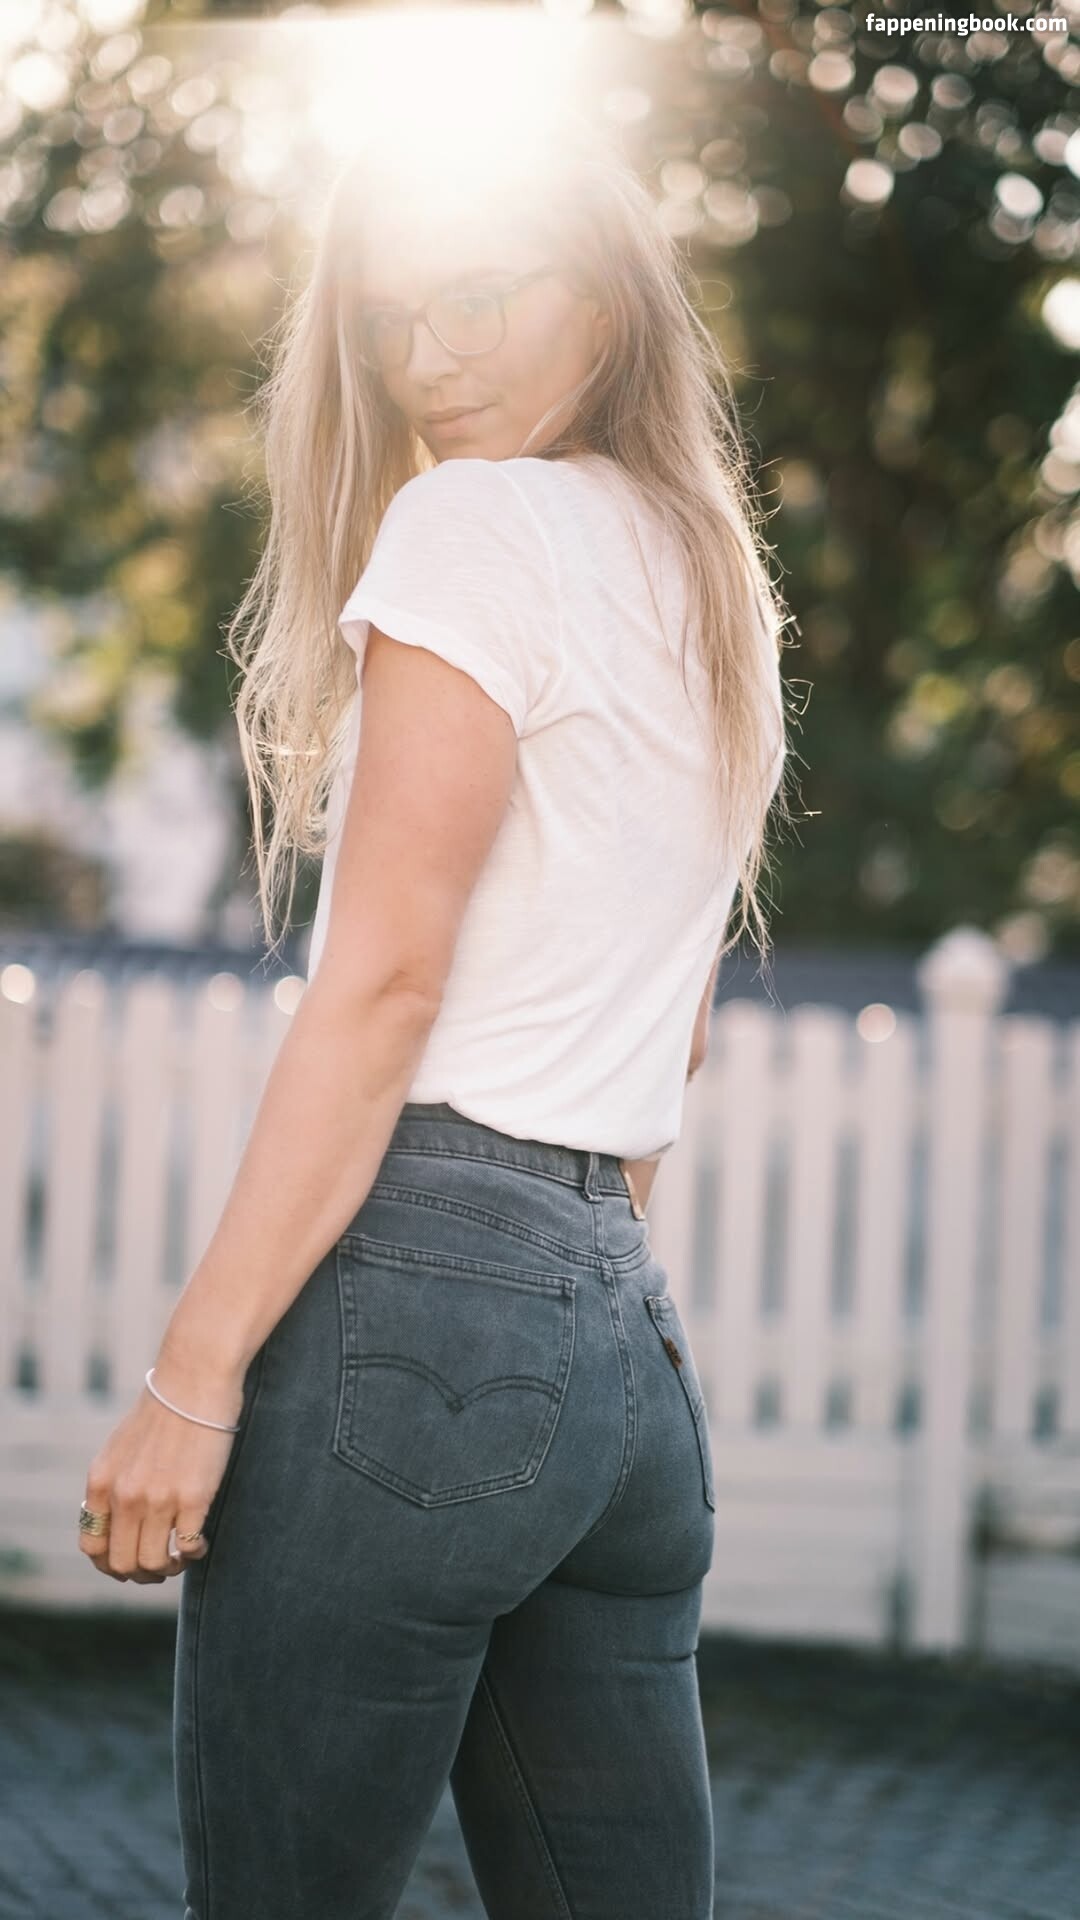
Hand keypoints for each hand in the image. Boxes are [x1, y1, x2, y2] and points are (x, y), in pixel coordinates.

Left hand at [79, 1366, 244, 1583]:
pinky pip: (189, 1547)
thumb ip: (113, 1484)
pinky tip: (200, 1540)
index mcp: (101, 1482)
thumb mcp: (120, 1448)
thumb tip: (117, 1522)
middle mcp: (124, 1496)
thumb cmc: (164, 1409)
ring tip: (183, 1555)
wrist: (194, 1379)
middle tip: (162, 1565)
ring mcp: (157, 1499)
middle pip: (122, 1564)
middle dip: (142, 1573)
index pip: (93, 1547)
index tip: (130, 1562)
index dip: (111, 1565)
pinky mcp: (193, 1498)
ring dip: (170, 1568)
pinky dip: (194, 1553)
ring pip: (154, 1563)